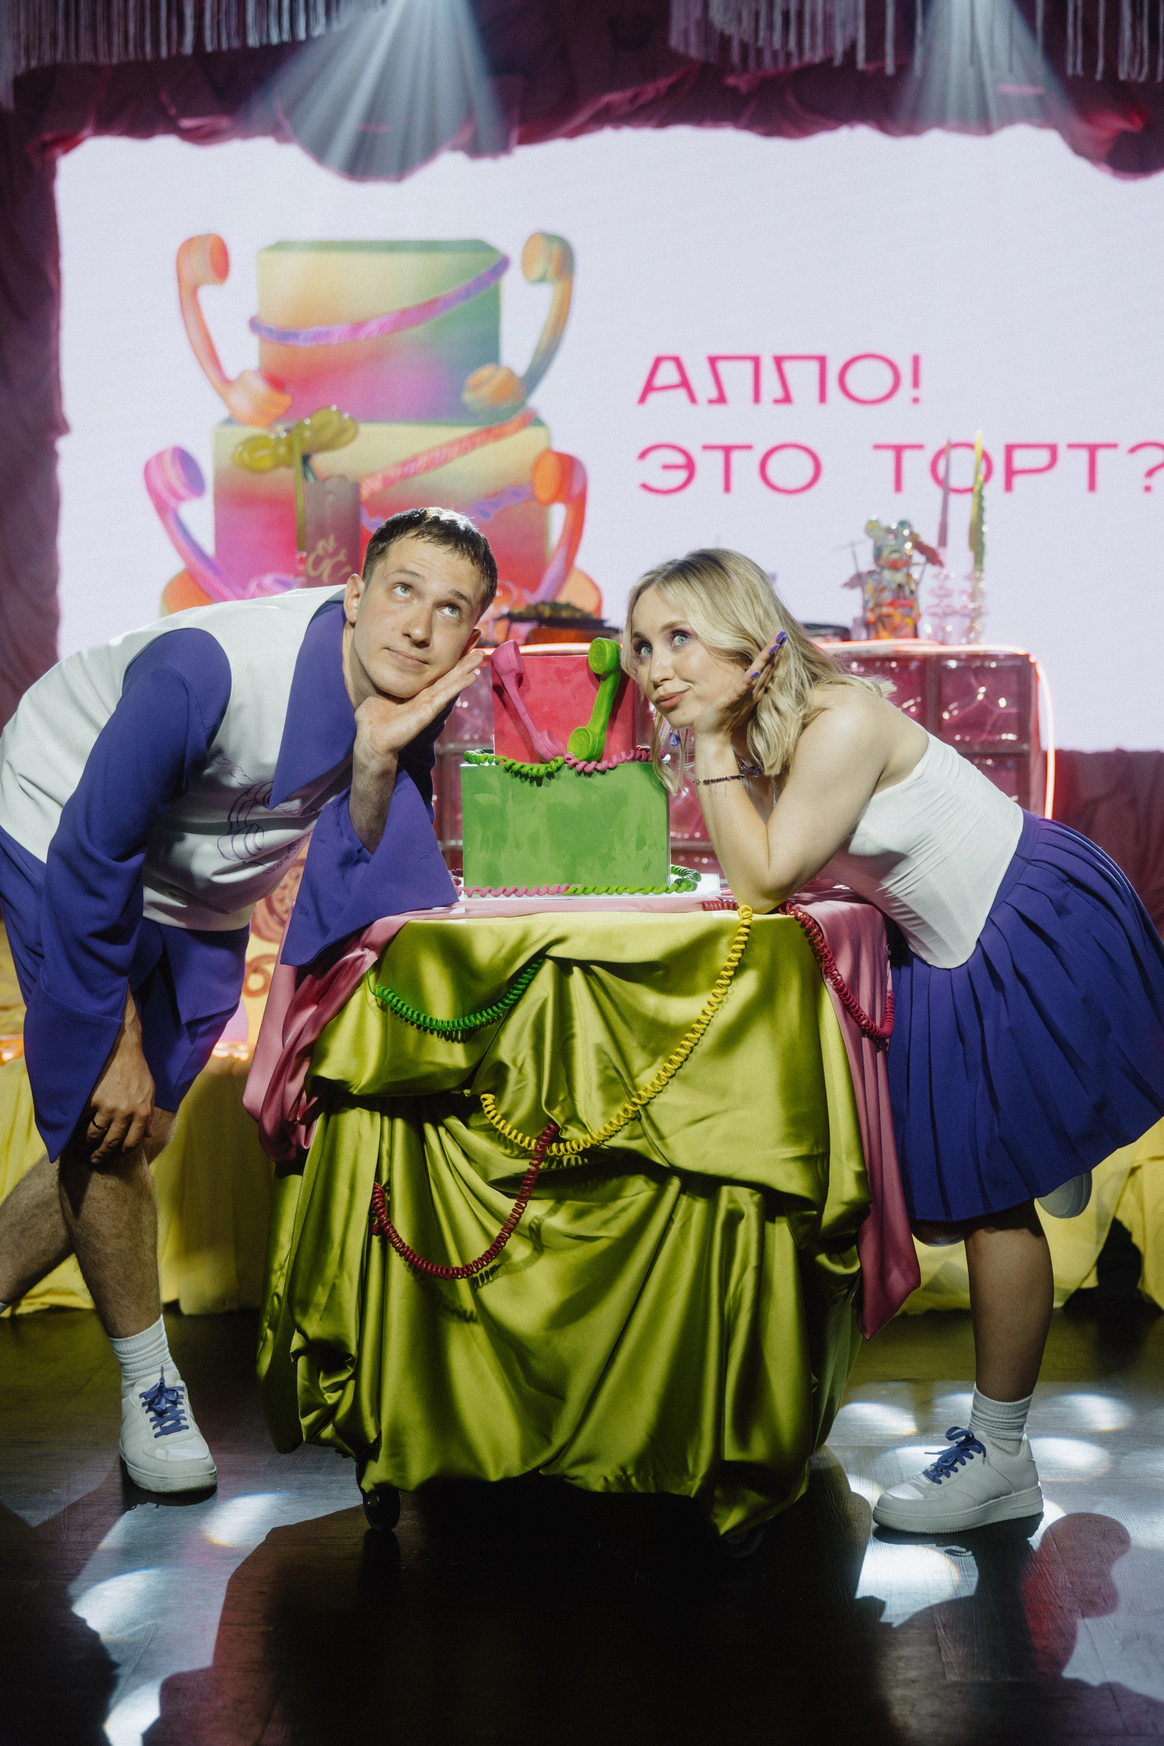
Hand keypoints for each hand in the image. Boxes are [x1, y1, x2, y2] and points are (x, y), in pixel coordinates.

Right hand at [87, 1000, 154, 1161]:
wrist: (120, 1048)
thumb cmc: (136, 1069)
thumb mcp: (149, 1091)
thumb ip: (148, 1114)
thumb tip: (148, 1135)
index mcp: (141, 1112)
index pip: (131, 1142)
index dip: (120, 1153)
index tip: (113, 1156)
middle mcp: (125, 1112)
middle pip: (111, 1142)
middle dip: (101, 1154)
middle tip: (94, 1160)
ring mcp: (107, 1106)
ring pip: (94, 1134)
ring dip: (86, 1144)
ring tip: (81, 1148)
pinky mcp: (91, 1099)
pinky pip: (82, 1119)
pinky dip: (76, 1126)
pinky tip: (73, 1130)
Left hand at [353, 645, 484, 773]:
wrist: (370, 737)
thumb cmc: (373, 717)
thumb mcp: (383, 692)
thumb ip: (390, 681)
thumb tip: (386, 668)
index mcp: (417, 692)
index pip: (437, 673)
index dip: (450, 660)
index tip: (462, 646)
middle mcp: (426, 697)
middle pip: (449, 676)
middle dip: (464, 662)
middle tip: (480, 649)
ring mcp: (428, 704)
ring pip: (451, 683)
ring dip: (466, 669)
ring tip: (481, 656)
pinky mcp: (427, 711)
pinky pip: (444, 695)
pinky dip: (458, 685)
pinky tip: (471, 677)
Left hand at [690, 634, 785, 742]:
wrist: (713, 738)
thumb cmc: (721, 720)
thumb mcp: (734, 699)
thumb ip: (741, 689)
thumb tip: (745, 676)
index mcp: (753, 692)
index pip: (766, 670)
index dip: (773, 655)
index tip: (780, 639)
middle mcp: (752, 693)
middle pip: (767, 669)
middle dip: (774, 651)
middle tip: (783, 634)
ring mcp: (744, 697)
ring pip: (758, 675)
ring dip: (767, 660)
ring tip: (775, 645)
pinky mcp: (732, 701)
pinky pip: (742, 688)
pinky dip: (749, 679)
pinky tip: (755, 670)